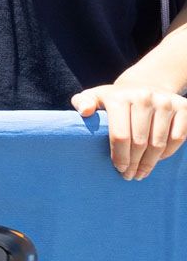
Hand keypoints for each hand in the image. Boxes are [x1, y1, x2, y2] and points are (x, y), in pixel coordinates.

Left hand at [72, 83, 186, 178]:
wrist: (146, 84)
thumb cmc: (116, 98)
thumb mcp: (95, 97)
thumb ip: (82, 102)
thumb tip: (84, 111)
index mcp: (119, 96)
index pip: (120, 135)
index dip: (120, 156)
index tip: (118, 169)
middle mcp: (144, 97)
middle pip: (140, 142)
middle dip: (134, 163)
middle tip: (130, 176)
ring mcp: (165, 101)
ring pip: (158, 143)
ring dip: (150, 162)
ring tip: (142, 172)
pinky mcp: (183, 107)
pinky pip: (177, 138)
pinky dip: (168, 152)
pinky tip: (158, 159)